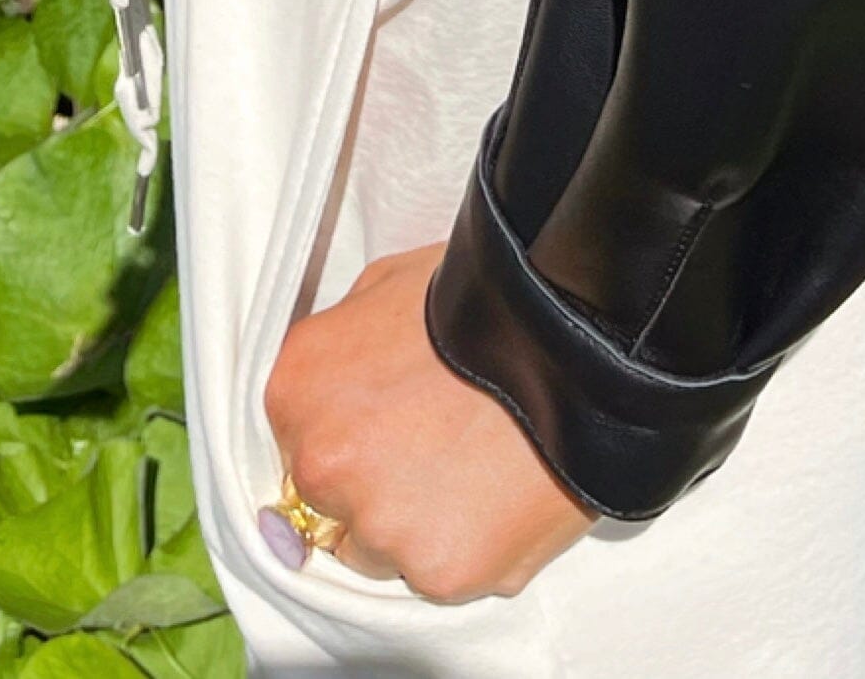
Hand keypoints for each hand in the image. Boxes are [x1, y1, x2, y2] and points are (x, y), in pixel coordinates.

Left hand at [264, 241, 592, 601]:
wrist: (568, 334)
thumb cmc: (482, 303)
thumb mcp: (384, 288)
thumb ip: (342, 348)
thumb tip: (338, 386)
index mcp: (296, 394)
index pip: (298, 446)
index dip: (348, 438)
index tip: (385, 429)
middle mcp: (322, 467)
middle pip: (333, 509)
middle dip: (375, 488)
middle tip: (435, 449)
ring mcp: (379, 527)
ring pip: (385, 551)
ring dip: (419, 525)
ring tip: (476, 468)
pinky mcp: (439, 572)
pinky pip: (443, 576)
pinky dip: (471, 546)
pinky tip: (500, 494)